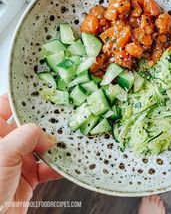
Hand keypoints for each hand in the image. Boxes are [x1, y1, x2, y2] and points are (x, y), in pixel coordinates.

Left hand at [0, 94, 61, 213]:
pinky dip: (59, 166)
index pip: (5, 106)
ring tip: (68, 137)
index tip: (38, 90)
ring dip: (55, 144)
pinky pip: (48, 166)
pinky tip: (66, 163)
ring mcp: (18, 160)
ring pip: (41, 145)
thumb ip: (27, 137)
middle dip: (44, 120)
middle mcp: (6, 144)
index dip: (20, 97)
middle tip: (60, 112)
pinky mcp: (28, 177)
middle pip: (28, 125)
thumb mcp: (4, 154)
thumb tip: (48, 135)